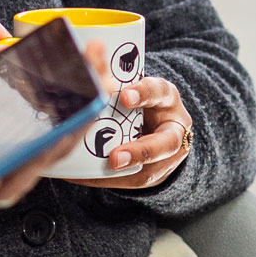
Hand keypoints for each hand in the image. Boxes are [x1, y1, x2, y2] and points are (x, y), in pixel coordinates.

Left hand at [74, 73, 193, 189]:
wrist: (159, 121)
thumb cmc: (139, 99)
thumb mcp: (134, 86)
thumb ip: (115, 85)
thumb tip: (85, 76)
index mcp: (167, 98)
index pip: (159, 92)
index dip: (143, 93)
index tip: (124, 95)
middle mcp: (174, 128)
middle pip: (166, 144)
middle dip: (140, 152)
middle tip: (115, 158)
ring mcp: (168, 156)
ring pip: (151, 171)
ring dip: (120, 174)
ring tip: (90, 172)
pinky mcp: (156, 173)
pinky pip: (133, 180)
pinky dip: (106, 178)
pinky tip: (81, 175)